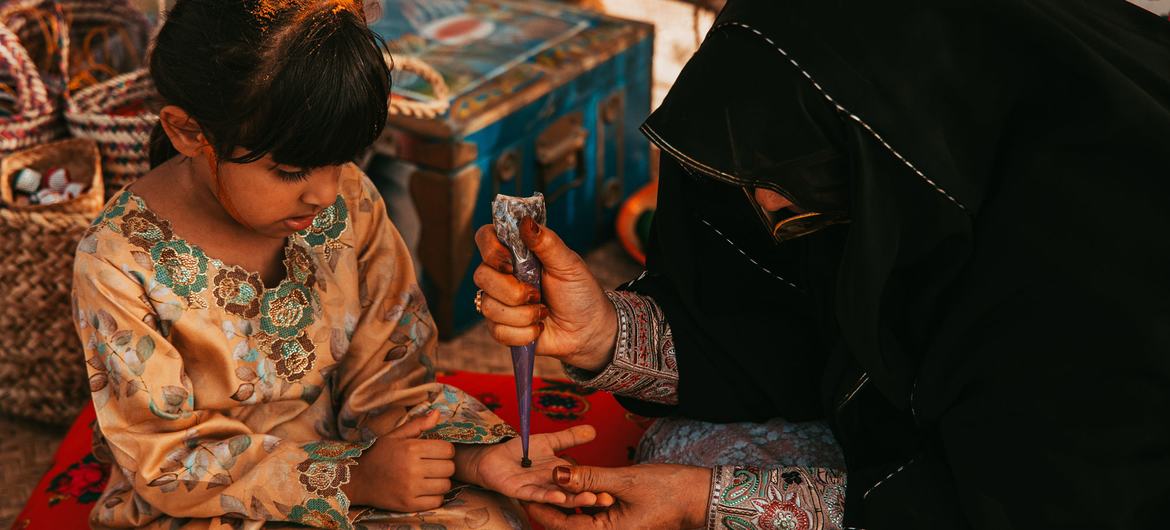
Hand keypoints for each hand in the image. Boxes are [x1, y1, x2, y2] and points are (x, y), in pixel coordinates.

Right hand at [342, 410, 454, 511]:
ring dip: (441, 481)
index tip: (437, 452)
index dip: (446, 450)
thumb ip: (418, 424)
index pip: (448, 450)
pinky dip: (435, 497)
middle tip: (434, 465)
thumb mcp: (395, 435)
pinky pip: (436, 502)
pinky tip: (425, 490)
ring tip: (430, 478)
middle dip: (445, 465)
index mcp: (411, 449)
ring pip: (445, 485)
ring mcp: (410, 489)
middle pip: (449, 468)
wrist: (357, 479)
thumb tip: (437, 414)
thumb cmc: (378, 454)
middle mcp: (412, 469)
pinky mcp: (408, 505)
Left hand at [455, 425, 613, 507]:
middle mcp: (551, 486)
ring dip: (573, 499)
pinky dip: (547, 496)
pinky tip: (559, 497)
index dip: (596, 486)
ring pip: (558, 498)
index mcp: (560, 476)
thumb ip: (570, 438)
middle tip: (608, 498)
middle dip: (590, 496)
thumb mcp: (549, 441)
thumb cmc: (520, 452)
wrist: (492, 457)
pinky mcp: (519, 491)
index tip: (614, 489)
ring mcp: (536, 490)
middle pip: (573, 494)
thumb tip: (593, 430)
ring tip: (590, 499)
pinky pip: (535, 495)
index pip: (581, 483)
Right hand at [473, 219, 616, 371]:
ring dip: (522, 314)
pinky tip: (538, 327)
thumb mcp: (569, 264)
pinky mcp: (502, 327)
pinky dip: (523, 333)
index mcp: (517, 253)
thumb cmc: (580, 293)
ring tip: (543, 312)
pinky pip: (497, 331)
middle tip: (537, 294)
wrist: (588, 330)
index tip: (510, 263)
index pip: (485, 238)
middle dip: (512, 291)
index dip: (490, 249)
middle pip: (481, 276)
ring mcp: (500, 301)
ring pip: (488, 307)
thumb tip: (526, 221)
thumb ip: (546, 242)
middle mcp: (503, 275)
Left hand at [526, 464, 711, 529]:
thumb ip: (590, 478)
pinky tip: (574, 482)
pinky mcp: (620, 519)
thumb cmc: (668, 489)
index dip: (542, 512)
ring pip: (581, 518)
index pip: (564, 527)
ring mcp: (615, 528)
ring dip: (566, 502)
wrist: (698, 495)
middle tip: (529, 488)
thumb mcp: (625, 480)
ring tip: (547, 482)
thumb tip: (557, 474)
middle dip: (550, 508)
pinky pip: (594, 512)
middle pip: (569, 525)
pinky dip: (583, 499)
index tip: (523, 496)